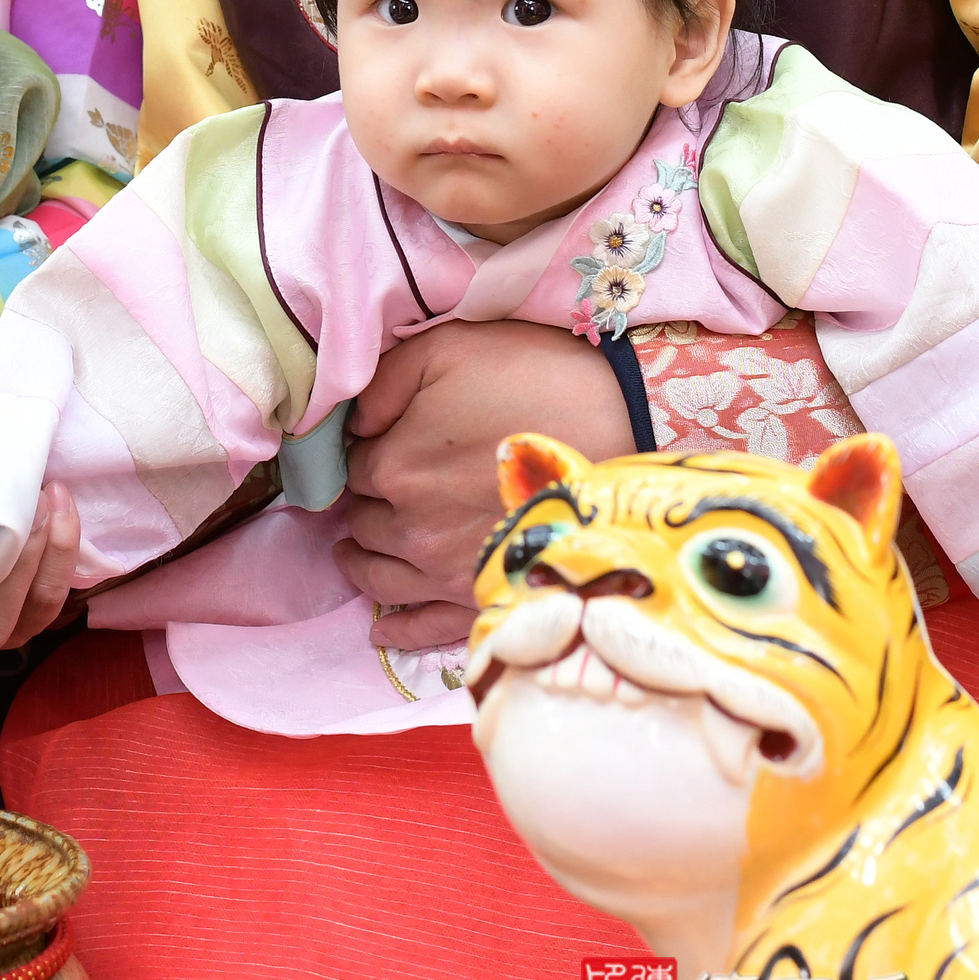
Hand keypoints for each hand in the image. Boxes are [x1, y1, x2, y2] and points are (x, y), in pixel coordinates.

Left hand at [335, 321, 636, 614]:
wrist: (626, 421)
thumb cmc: (537, 376)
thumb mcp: (447, 348)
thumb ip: (383, 383)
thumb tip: (352, 424)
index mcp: (397, 469)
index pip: (355, 469)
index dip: (365, 454)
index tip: (378, 446)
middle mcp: (413, 531)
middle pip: (366, 524)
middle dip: (367, 505)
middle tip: (379, 491)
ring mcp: (448, 573)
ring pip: (382, 578)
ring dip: (364, 562)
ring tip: (356, 552)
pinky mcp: (486, 597)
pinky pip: (427, 629)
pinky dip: (399, 631)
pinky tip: (382, 631)